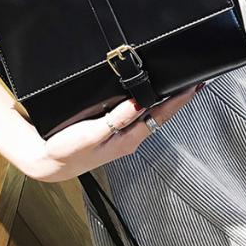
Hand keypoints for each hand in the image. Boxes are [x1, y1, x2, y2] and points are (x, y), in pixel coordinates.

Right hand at [24, 86, 197, 181]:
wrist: (50, 163)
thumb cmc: (69, 151)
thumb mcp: (92, 134)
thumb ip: (116, 119)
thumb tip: (140, 102)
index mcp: (129, 139)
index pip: (161, 115)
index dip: (179, 100)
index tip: (194, 86)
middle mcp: (130, 137)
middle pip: (161, 115)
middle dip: (178, 99)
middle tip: (196, 83)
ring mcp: (123, 135)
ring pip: (151, 115)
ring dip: (166, 101)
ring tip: (180, 88)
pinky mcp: (113, 131)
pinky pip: (137, 114)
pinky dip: (149, 103)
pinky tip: (150, 97)